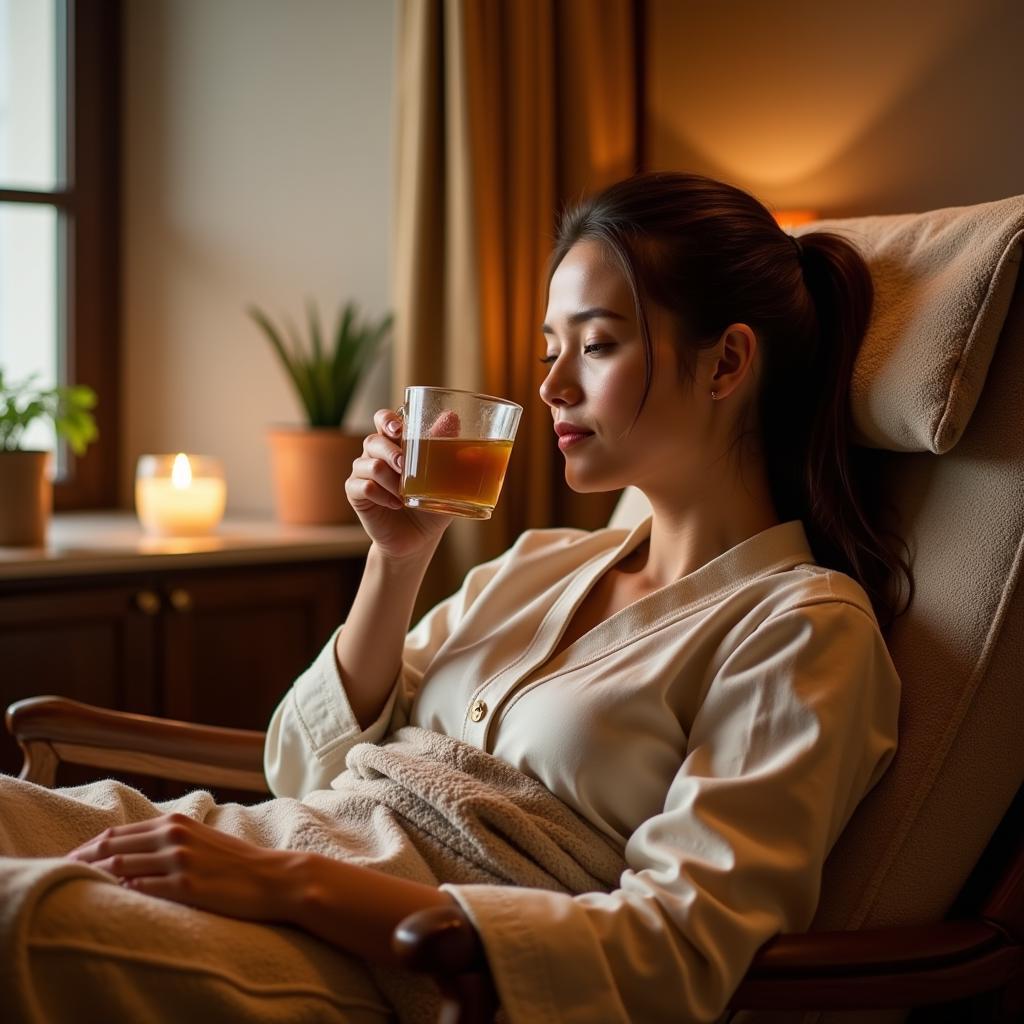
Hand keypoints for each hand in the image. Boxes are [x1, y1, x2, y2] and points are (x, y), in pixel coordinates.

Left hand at [65, 813, 294, 921]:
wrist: (274, 878)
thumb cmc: (239, 863)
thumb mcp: (202, 839)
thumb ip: (171, 839)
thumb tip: (136, 849)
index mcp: (177, 822)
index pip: (118, 832)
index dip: (88, 846)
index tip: (70, 858)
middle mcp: (174, 837)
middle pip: (111, 845)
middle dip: (82, 859)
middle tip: (60, 871)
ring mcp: (179, 862)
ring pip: (120, 866)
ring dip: (95, 876)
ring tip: (75, 887)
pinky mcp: (186, 888)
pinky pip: (141, 889)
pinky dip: (122, 892)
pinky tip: (111, 899)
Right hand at [345, 408, 452, 560]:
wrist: (419, 538)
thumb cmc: (431, 503)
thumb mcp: (444, 478)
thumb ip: (446, 447)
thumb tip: (451, 416)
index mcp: (396, 444)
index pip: (383, 420)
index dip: (386, 419)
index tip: (398, 428)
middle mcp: (376, 455)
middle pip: (372, 441)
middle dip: (389, 451)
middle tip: (404, 465)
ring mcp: (364, 474)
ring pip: (367, 464)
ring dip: (388, 478)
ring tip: (404, 494)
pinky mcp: (356, 494)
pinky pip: (362, 486)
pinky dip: (381, 494)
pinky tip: (395, 504)